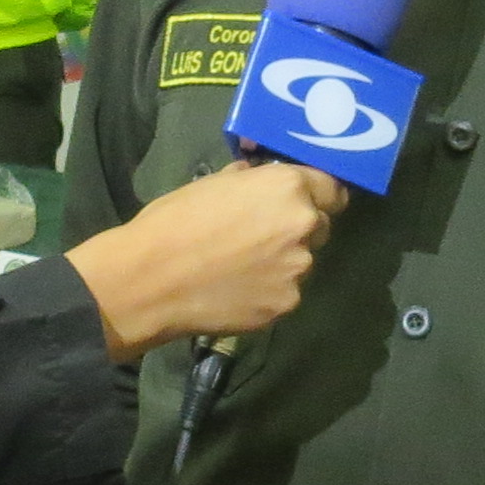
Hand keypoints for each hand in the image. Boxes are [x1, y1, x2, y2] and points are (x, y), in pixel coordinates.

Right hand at [65, 159, 347, 361]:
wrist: (152, 280)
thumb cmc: (174, 221)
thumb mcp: (211, 184)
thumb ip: (247, 181)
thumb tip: (255, 180)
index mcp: (288, 188)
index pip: (332, 188)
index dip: (319, 194)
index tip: (305, 201)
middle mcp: (304, 225)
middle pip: (320, 226)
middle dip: (298, 229)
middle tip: (263, 236)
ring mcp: (298, 269)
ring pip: (302, 262)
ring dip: (283, 261)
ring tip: (242, 268)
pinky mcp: (286, 304)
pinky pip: (285, 292)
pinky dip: (268, 291)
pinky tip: (237, 291)